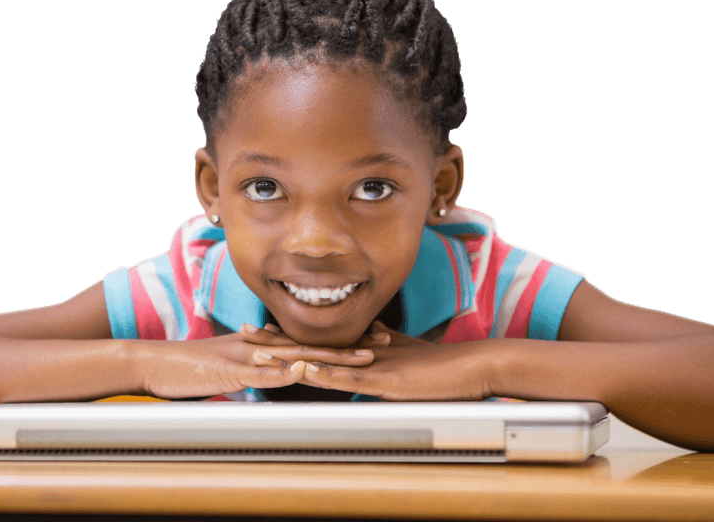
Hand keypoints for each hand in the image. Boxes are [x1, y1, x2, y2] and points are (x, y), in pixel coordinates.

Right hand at [132, 327, 377, 399]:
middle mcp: (259, 347)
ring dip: (331, 356)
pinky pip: (262, 372)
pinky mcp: (231, 371)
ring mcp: (247, 357)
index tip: (368, 341)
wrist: (153, 365)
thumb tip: (274, 376)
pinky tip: (306, 371)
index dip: (337, 343)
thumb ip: (253, 371)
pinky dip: (284, 371)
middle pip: (312, 344)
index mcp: (260, 347)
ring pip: (296, 355)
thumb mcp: (228, 372)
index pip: (305, 343)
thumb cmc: (186, 372)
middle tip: (383, 343)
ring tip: (363, 356)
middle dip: (348, 345)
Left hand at [250, 321, 495, 400]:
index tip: (260, 332)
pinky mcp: (385, 381)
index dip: (287, 337)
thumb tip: (368, 337)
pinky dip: (328, 375)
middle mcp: (360, 355)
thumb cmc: (440, 365)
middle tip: (244, 334)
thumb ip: (383, 345)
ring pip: (323, 360)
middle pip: (310, 346)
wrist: (469, 368)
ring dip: (291, 358)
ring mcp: (371, 367)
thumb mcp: (403, 354)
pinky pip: (350, 379)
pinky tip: (307, 372)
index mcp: (361, 351)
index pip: (317, 343)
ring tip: (260, 355)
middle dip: (276, 342)